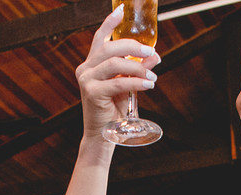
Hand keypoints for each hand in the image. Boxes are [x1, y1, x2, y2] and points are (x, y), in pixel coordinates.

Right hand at [76, 6, 160, 140]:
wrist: (102, 136)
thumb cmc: (113, 111)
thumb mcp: (127, 87)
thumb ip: (137, 70)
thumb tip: (154, 57)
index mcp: (91, 64)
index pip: (99, 38)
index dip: (109, 23)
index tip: (121, 10)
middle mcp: (85, 69)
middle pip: (110, 47)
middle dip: (134, 47)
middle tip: (151, 53)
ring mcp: (86, 80)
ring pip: (114, 63)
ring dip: (137, 67)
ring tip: (152, 76)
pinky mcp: (91, 93)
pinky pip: (118, 82)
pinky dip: (136, 82)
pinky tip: (148, 84)